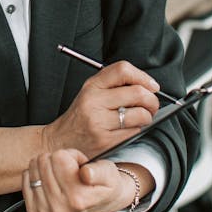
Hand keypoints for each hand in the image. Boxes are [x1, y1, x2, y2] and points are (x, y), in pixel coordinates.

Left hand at [22, 149, 133, 211]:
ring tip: (63, 176)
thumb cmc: (105, 184)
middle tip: (72, 170)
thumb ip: (99, 172)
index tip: (80, 165)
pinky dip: (36, 174)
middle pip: (44, 161)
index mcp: (78, 199)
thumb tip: (86, 173)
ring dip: (48, 166)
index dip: (72, 155)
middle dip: (59, 160)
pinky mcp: (35, 211)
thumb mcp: (108, 173)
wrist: (103, 202)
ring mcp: (46, 211)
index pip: (59, 158)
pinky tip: (51, 181)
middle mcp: (60, 208)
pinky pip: (26, 178)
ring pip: (33, 166)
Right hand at [40, 61, 160, 157]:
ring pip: (140, 114)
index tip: (152, 86)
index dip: (143, 76)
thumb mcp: (89, 93)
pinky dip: (138, 131)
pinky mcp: (105, 141)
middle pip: (137, 93)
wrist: (59, 141)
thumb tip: (148, 86)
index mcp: (91, 86)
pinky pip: (134, 132)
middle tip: (152, 105)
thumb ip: (113, 85)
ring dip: (147, 117)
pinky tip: (129, 130)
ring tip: (141, 119)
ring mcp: (99, 122)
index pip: (123, 70)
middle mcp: (94, 101)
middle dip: (152, 100)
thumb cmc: (80, 117)